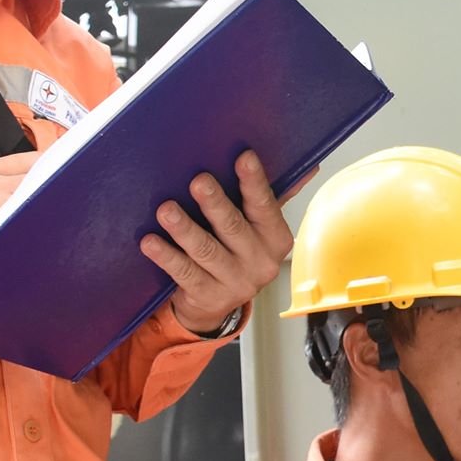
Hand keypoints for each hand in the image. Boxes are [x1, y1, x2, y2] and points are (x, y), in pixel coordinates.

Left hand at [141, 151, 297, 334]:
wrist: (217, 303)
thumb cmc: (237, 252)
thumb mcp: (259, 227)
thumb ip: (274, 196)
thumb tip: (309, 165)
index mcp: (276, 239)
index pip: (266, 206)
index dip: (254, 181)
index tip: (243, 157)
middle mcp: (261, 262)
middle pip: (234, 228)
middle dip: (215, 203)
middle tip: (198, 181)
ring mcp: (235, 282)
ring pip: (206, 251)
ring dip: (185, 229)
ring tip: (166, 210)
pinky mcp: (208, 296)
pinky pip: (185, 273)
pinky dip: (166, 256)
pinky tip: (150, 242)